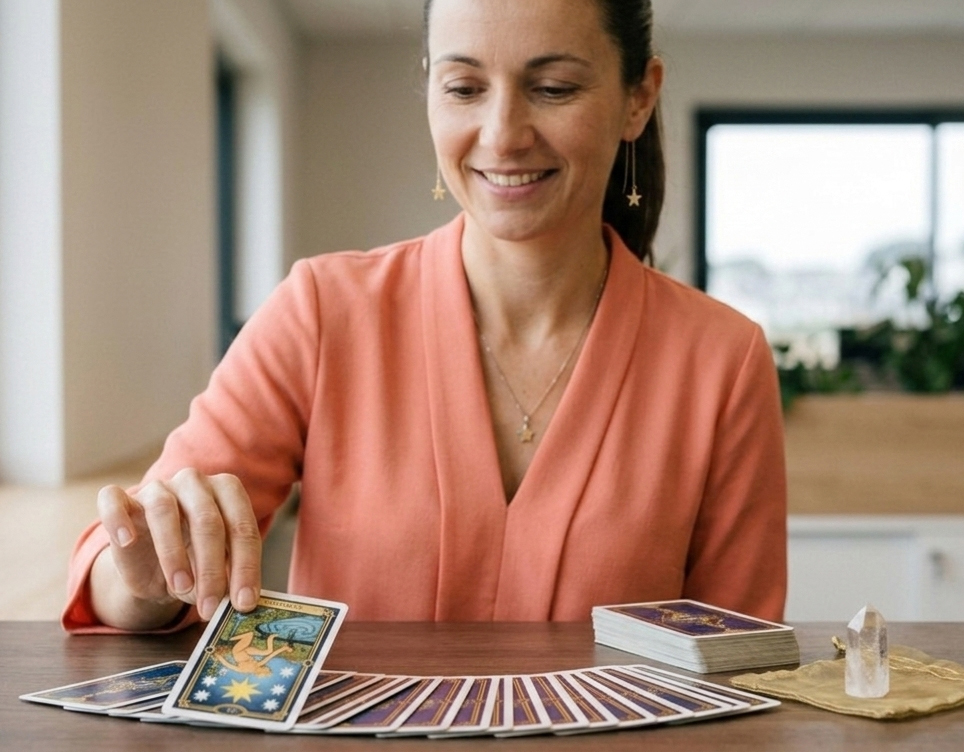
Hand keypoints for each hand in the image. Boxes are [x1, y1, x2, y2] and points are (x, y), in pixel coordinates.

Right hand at [93, 468, 261, 625]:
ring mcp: (157, 487)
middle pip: (207, 520)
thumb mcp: (217, 571)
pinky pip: (113, 499)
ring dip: (173, 553)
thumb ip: (229, 577)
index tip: (244, 603)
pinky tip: (127, 540)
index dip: (245, 567)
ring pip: (164, 510)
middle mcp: (195, 482)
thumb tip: (241, 602)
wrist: (155, 564)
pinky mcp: (122, 498)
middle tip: (211, 605)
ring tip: (180, 588)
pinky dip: (118, 519)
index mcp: (228, 491)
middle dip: (211, 569)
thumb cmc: (195, 560)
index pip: (242, 527)